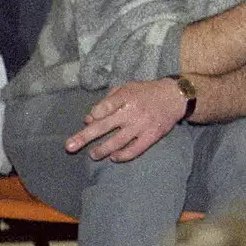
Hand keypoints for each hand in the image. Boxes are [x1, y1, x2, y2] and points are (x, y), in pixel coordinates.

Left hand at [66, 79, 184, 161]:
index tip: (89, 120)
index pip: (104, 106)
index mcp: (126, 97)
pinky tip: (114, 157)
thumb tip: (89, 119)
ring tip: (93, 155)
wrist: (176, 97)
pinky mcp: (151, 136)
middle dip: (84, 137)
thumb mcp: (127, 88)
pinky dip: (123, 156)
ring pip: (117, 141)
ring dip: (101, 150)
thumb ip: (107, 101)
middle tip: (69, 146)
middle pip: (104, 126)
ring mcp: (141, 125)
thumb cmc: (146, 92)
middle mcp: (132, 111)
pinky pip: (134, 150)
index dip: (94, 114)